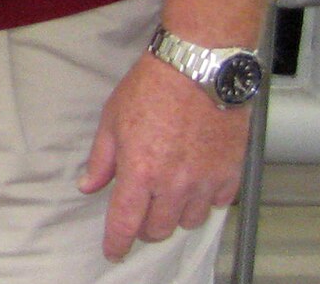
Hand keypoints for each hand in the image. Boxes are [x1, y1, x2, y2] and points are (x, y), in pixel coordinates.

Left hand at [77, 52, 248, 260]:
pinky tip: (196, 181)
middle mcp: (173, 183)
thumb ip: (102, 159)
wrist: (197, 68)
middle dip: (145, 226)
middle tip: (140, 209)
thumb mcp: (112, 119)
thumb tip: (89, 185)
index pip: (125, 222)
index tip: (113, 251)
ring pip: (188, 221)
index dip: (117, 242)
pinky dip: (205, 199)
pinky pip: (218, 204)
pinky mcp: (230, 173)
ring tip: (168, 191)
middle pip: (158, 229)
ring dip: (175, 213)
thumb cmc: (151, 88)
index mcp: (139, 171)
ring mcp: (204, 181)